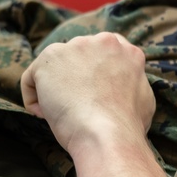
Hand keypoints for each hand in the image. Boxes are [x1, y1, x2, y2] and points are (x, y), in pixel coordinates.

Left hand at [21, 32, 153, 153]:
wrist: (107, 134)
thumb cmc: (127, 125)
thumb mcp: (144, 99)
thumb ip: (131, 83)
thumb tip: (122, 87)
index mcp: (126, 51)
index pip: (104, 49)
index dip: (93, 69)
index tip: (88, 89)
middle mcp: (102, 41)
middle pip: (77, 55)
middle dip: (72, 77)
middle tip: (75, 104)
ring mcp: (74, 47)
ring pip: (54, 66)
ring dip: (53, 88)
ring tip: (60, 113)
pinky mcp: (49, 59)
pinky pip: (32, 78)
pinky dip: (34, 98)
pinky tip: (44, 115)